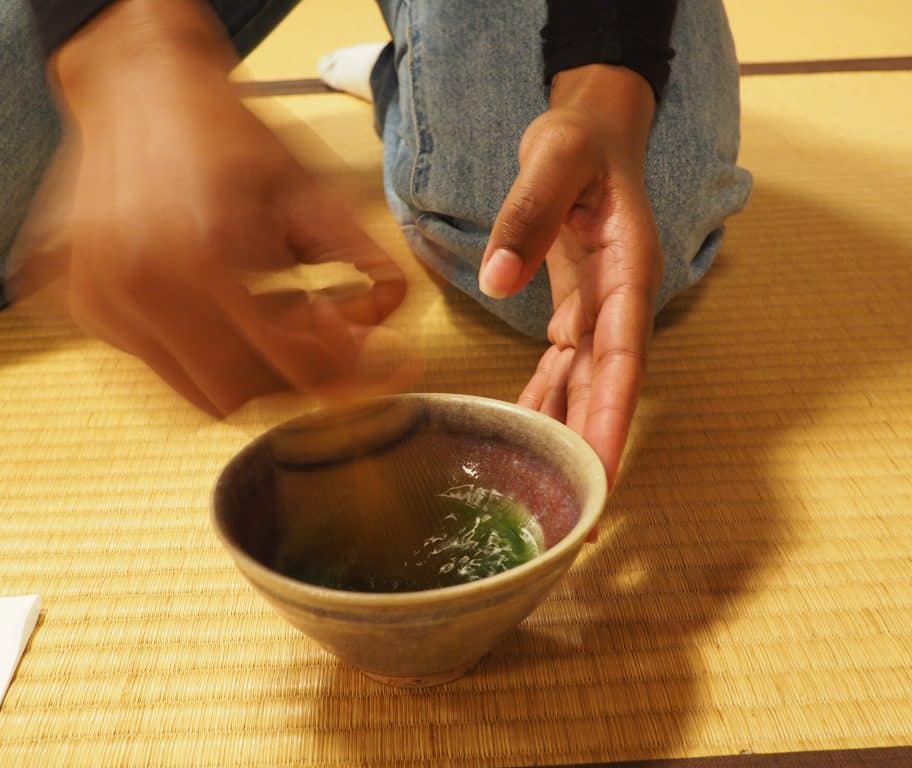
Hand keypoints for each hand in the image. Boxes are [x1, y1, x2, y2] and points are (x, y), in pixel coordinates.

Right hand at [9, 0, 406, 415]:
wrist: (134, 86)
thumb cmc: (227, 133)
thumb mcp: (309, 184)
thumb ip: (359, 258)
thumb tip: (392, 330)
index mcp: (211, 247)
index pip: (293, 361)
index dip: (343, 372)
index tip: (369, 357)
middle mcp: (147, 280)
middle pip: (243, 397)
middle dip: (292, 382)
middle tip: (318, 345)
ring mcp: (105, 298)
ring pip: (198, 397)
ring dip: (247, 378)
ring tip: (266, 322)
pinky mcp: (86, 306)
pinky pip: (160, 368)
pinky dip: (200, 357)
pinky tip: (218, 310)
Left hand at [479, 65, 662, 485]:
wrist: (591, 128)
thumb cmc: (581, 138)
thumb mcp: (554, 159)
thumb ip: (529, 215)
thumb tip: (498, 279)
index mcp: (631, 270)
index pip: (624, 357)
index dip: (614, 416)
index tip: (602, 471)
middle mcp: (623, 300)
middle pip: (609, 385)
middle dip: (595, 448)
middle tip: (581, 515)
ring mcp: (602, 308)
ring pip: (586, 385)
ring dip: (568, 434)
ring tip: (550, 491)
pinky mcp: (579, 309)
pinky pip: (562, 366)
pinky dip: (544, 400)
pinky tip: (523, 433)